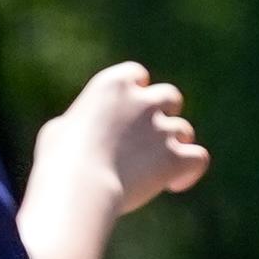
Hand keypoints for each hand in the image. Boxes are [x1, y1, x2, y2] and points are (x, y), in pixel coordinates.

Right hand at [45, 60, 208, 214]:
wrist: (80, 184)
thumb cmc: (60, 159)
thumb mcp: (60, 130)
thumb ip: (83, 123)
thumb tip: (83, 132)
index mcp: (112, 85)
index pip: (137, 74)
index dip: (138, 90)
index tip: (132, 108)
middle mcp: (142, 101)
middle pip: (170, 96)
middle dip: (165, 113)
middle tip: (152, 136)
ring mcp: (162, 128)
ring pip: (185, 129)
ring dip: (176, 144)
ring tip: (157, 166)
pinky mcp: (175, 157)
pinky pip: (199, 157)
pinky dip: (191, 170)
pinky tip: (174, 184)